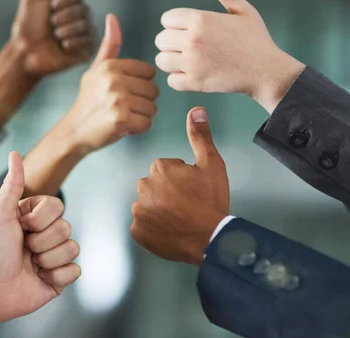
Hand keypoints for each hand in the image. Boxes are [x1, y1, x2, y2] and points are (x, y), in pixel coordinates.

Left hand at [0, 152, 80, 323]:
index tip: (20, 228)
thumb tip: (14, 153)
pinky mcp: (61, 278)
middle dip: (41, 242)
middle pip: (66, 226)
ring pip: (72, 248)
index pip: (57, 206)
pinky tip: (40, 278)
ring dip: (47, 259)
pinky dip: (56, 276)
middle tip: (23, 250)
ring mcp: (55, 255)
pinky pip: (75, 270)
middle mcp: (47, 233)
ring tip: (30, 265)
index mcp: (35, 216)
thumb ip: (12, 185)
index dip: (39, 219)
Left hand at [11, 0, 94, 76]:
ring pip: (85, 25)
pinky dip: (72, 42)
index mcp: (69, 4)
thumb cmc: (27, 25)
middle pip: (83, 9)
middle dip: (62, 18)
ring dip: (65, 31)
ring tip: (54, 38)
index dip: (63, 2)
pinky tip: (62, 47)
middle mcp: (79, 18)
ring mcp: (83, 34)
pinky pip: (88, 41)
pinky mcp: (86, 50)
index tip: (50, 9)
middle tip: (50, 27)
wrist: (26, 52)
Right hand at [56, 14, 158, 153]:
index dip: (140, 85)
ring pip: (152, 108)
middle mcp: (114, 80)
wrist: (73, 131)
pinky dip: (138, 129)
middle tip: (122, 107)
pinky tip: (123, 127)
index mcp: (111, 66)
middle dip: (142, 102)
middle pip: (153, 91)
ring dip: (141, 116)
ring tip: (122, 116)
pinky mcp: (121, 119)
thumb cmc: (89, 101)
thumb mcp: (96, 70)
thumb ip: (110, 46)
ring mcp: (117, 100)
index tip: (124, 92)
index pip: (149, 73)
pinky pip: (147, 123)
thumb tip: (112, 17)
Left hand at [130, 107, 229, 265]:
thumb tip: (196, 110)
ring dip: (159, 209)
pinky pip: (142, 225)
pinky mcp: (137, 231)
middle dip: (167, 193)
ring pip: (148, 204)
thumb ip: (200, 136)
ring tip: (179, 219)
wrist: (211, 239)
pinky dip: (153, 228)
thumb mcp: (212, 164)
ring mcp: (138, 210)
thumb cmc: (212, 201)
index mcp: (159, 168)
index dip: (181, 179)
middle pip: (154, 186)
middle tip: (187, 205)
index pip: (166, 169)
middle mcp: (143, 186)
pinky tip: (169, 230)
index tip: (192, 190)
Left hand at [155, 0, 304, 113]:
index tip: (186, 31)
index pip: (166, 19)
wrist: (267, 71)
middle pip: (160, 39)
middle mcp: (193, 39)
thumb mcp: (243, 10)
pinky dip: (178, 80)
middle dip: (170, 43)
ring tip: (186, 62)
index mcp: (201, 19)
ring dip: (171, 62)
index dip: (174, 25)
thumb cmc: (256, 40)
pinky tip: (192, 75)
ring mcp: (192, 62)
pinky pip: (171, 81)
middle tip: (186, 48)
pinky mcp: (195, 82)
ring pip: (161, 60)